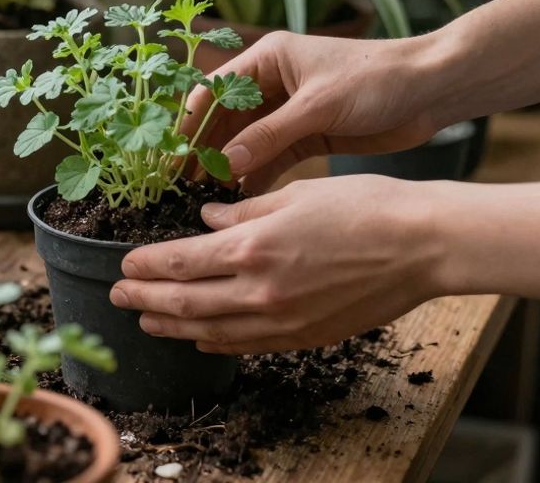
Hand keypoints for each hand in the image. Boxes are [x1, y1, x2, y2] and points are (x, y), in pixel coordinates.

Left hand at [109, 175, 449, 353]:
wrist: (421, 245)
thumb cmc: (365, 207)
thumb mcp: (295, 194)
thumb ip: (245, 209)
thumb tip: (207, 219)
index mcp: (253, 247)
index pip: (179, 262)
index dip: (145, 266)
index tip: (124, 264)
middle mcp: (260, 290)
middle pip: (184, 302)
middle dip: (144, 300)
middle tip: (117, 298)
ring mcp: (282, 320)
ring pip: (210, 330)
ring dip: (172, 326)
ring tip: (147, 320)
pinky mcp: (305, 336)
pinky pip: (247, 344)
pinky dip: (215, 341)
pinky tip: (199, 337)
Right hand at [184, 30, 450, 189]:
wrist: (432, 89)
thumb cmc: (377, 79)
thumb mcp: (319, 105)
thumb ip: (271, 135)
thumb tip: (225, 165)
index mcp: (267, 60)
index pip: (212, 91)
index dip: (188, 125)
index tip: (170, 159)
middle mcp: (270, 84)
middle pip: (222, 121)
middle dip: (202, 153)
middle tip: (179, 189)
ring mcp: (288, 112)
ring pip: (243, 144)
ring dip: (226, 170)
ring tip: (203, 203)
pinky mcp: (307, 136)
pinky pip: (269, 160)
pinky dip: (254, 179)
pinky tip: (239, 204)